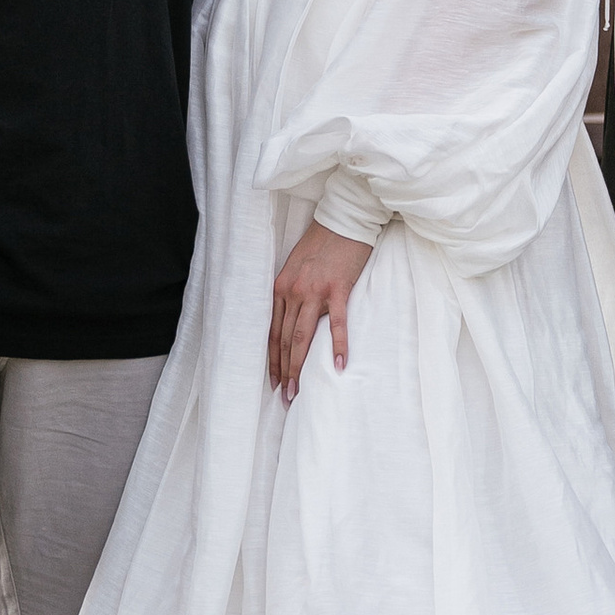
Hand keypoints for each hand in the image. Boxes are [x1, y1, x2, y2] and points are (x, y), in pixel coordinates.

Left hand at [267, 222, 372, 400]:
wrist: (343, 218)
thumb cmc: (323, 242)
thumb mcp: (297, 265)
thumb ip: (293, 290)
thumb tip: (294, 317)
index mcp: (280, 287)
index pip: (271, 331)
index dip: (272, 358)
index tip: (274, 380)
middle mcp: (292, 291)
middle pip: (284, 339)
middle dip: (283, 370)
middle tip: (285, 396)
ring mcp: (314, 291)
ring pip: (301, 336)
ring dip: (299, 366)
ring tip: (299, 390)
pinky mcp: (337, 288)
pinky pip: (336, 323)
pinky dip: (337, 345)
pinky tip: (337, 365)